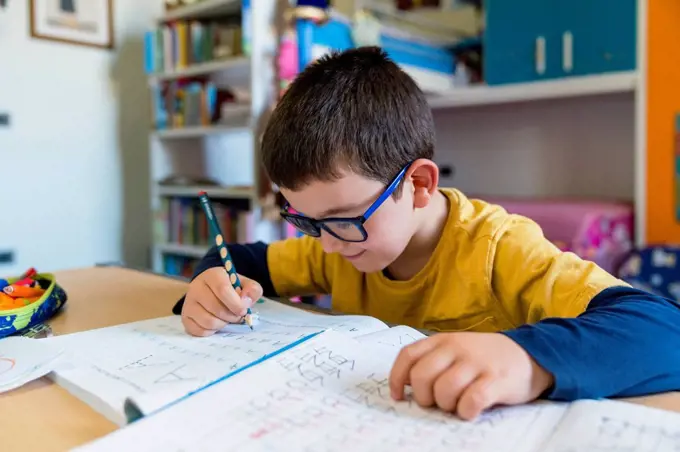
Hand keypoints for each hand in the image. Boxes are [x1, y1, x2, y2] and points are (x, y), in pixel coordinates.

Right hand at [181, 267, 261, 336]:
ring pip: (208, 321)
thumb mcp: (245, 284)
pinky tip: (216, 322)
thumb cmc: (231, 287)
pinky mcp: (185, 317)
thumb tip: (246, 301)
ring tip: (227, 318)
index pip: (223, 290)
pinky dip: (212, 331)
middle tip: (237, 315)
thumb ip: (252, 290)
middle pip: (216, 308)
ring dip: (223, 324)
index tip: (243, 310)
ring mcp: (188, 303)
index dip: (236, 303)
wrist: (212, 290)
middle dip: (232, 316)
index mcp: (212, 275)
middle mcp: (196, 287)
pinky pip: (200, 331)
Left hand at [389, 332, 553, 419]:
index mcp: (442, 340)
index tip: (398, 396)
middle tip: (436, 402)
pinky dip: (466, 411)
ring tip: (456, 404)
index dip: (396, 378)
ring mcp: (476, 363)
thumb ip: (432, 360)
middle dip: (424, 397)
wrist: (529, 354)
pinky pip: (471, 400)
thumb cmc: (485, 358)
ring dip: (446, 405)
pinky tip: (471, 410)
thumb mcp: (456, 349)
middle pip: (421, 376)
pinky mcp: (495, 380)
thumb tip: (404, 383)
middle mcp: (456, 348)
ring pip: (444, 390)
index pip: (408, 356)